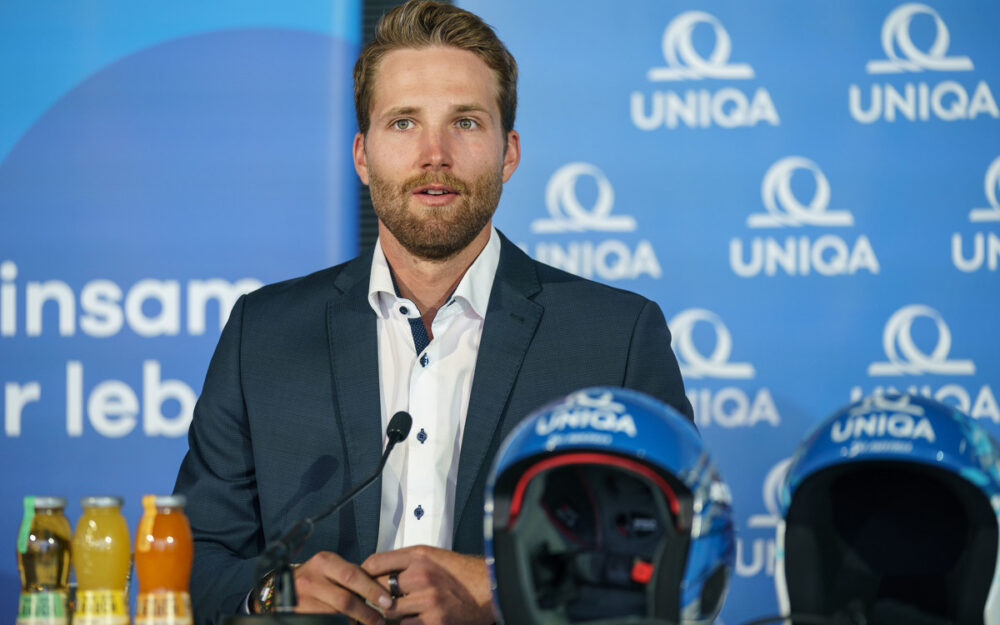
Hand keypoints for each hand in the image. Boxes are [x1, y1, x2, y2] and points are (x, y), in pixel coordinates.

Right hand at [274, 551, 392, 623]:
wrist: (279, 588)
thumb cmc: (313, 579)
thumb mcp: (330, 569)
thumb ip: (351, 576)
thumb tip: (381, 591)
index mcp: (324, 562)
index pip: (353, 575)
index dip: (373, 590)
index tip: (387, 602)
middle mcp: (310, 578)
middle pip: (345, 600)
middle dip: (367, 613)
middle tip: (379, 621)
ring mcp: (301, 599)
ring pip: (335, 616)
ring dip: (353, 623)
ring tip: (365, 624)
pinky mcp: (296, 615)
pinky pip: (324, 622)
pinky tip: (348, 624)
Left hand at [362, 545, 495, 624]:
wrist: (491, 589)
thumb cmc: (462, 573)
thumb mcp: (434, 556)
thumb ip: (407, 562)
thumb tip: (379, 572)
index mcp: (419, 555)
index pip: (375, 562)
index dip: (362, 574)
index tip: (359, 582)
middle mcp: (421, 575)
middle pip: (378, 589)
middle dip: (373, 598)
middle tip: (367, 604)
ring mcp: (427, 599)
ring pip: (388, 612)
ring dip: (387, 616)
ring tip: (391, 614)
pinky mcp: (434, 621)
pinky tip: (410, 620)